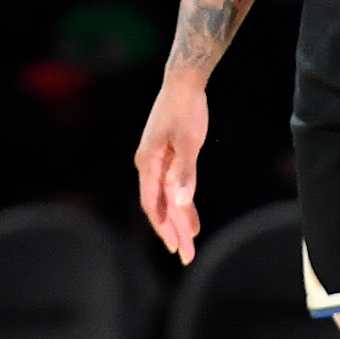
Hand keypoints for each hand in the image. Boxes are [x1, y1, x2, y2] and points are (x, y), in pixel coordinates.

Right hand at [134, 71, 208, 262]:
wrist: (184, 83)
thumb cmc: (185, 110)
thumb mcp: (188, 142)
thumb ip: (184, 172)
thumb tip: (181, 201)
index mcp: (148, 164)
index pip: (154, 205)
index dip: (165, 228)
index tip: (177, 247)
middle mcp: (149, 166)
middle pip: (160, 206)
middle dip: (172, 231)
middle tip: (186, 255)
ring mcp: (158, 162)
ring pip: (168, 198)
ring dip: (178, 220)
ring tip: (189, 242)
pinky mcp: (169, 157)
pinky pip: (174, 187)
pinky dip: (183, 203)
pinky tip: (191, 217)